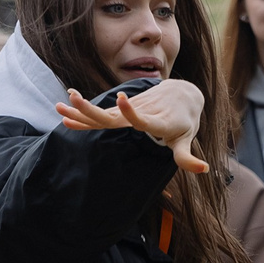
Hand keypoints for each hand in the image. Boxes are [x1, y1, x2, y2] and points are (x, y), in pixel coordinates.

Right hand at [53, 81, 209, 173]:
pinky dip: (83, 114)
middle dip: (92, 110)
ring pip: (102, 112)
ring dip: (80, 110)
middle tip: (72, 102)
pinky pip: (101, 113)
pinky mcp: (122, 110)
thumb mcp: (187, 138)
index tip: (121, 100)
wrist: (182, 93)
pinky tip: (64, 112)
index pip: (143, 119)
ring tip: (59, 106)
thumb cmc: (185, 120)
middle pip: (112, 115)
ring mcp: (129, 111)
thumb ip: (187, 157)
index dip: (133, 112)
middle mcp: (139, 113)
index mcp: (157, 122)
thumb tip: (204, 169)